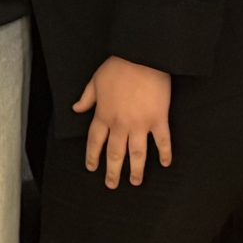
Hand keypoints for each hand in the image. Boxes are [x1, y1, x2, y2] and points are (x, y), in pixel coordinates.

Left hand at [75, 57, 173, 188]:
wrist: (142, 57)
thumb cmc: (118, 66)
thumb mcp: (95, 81)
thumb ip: (86, 98)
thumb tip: (76, 109)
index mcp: (104, 115)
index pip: (95, 141)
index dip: (93, 156)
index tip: (92, 167)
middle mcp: (120, 124)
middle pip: (115, 153)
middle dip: (113, 171)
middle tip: (112, 184)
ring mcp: (140, 124)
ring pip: (137, 154)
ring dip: (136, 170)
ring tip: (136, 181)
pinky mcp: (158, 119)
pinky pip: (162, 141)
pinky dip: (164, 153)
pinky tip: (165, 164)